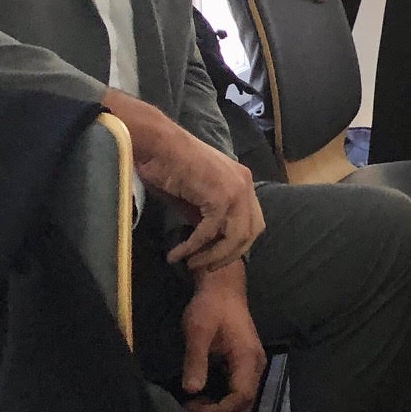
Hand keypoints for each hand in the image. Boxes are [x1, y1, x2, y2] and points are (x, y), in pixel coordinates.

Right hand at [112, 92, 263, 270]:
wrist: (157, 144)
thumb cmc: (170, 166)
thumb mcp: (196, 196)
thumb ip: (208, 215)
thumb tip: (210, 242)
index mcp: (244, 182)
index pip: (253, 222)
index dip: (238, 244)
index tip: (217, 256)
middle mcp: (245, 184)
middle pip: (250, 233)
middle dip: (229, 255)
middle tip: (206, 267)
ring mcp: (236, 189)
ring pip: (235, 237)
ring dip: (213, 256)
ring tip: (192, 264)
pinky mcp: (220, 196)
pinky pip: (210, 231)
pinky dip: (193, 246)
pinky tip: (178, 254)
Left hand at [178, 263, 266, 411]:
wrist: (223, 287)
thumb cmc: (210, 307)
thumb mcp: (198, 331)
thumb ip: (196, 361)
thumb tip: (191, 390)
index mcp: (247, 358)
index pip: (241, 397)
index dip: (218, 410)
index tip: (192, 407)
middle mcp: (256, 365)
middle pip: (246, 404)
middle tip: (191, 408)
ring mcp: (252, 365)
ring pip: (243, 400)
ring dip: (220, 408)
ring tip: (194, 403)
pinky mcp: (245, 364)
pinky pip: (238, 390)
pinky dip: (222, 399)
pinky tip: (202, 394)